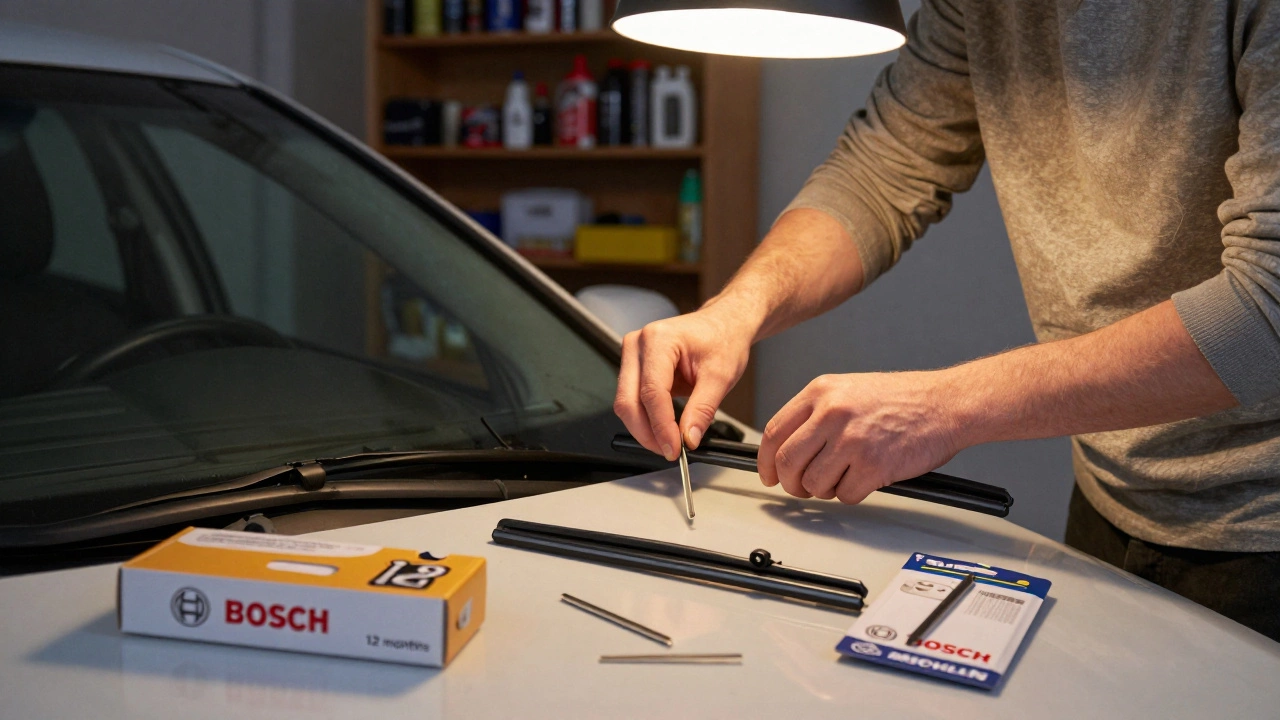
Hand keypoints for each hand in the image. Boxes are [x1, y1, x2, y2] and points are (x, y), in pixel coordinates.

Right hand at [614, 307, 753, 460]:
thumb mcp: (721, 376)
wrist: (722, 325)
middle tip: (670, 451)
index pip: (652, 392)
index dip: (661, 425)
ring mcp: (632, 355)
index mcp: (659, 340)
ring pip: (626, 403)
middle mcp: (638, 344)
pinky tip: (663, 428)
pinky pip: (632, 400)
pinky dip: (646, 419)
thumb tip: (688, 438)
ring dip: (644, 429)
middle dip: (647, 432)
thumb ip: (702, 409)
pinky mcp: (634, 367)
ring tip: (669, 442)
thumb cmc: (722, 339)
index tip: (675, 448)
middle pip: (629, 400)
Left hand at [758, 371, 963, 503]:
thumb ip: (816, 414)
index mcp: (821, 392)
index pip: (774, 431)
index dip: (765, 460)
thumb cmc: (903, 399)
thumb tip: (787, 448)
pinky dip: (851, 494)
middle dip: (791, 483)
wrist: (945, 403)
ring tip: (843, 477)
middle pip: (787, 461)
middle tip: (801, 488)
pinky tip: (865, 478)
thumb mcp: (848, 390)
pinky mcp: (872, 465)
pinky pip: (844, 495)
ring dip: (824, 490)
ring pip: (813, 483)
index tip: (768, 474)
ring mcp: (851, 440)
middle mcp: (832, 413)